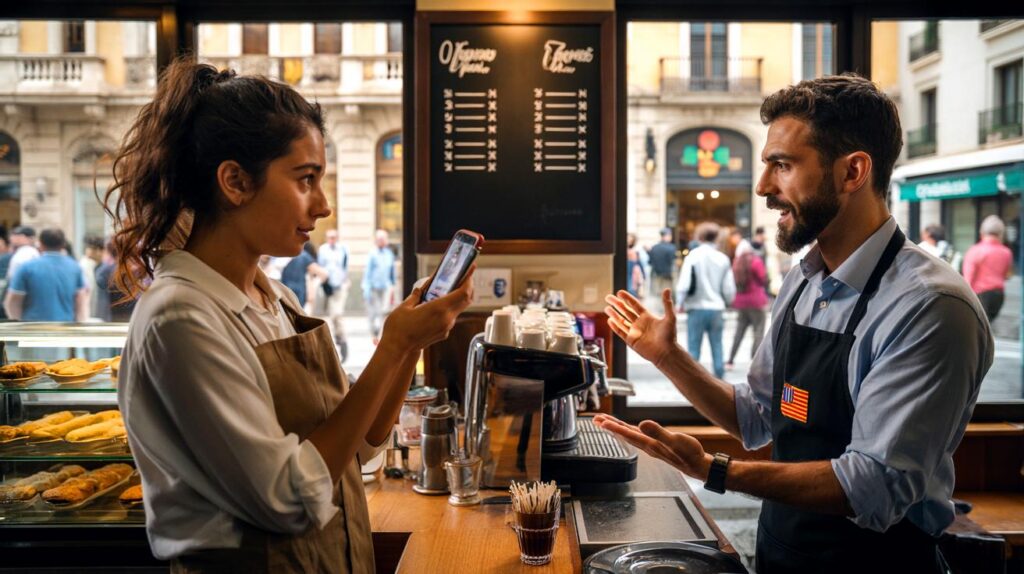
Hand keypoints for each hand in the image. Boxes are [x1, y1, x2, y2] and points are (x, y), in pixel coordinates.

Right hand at [379, 266, 475, 351]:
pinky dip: (449, 309)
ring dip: (457, 298)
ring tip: (449, 289)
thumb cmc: (398, 328)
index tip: (468, 273)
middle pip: (465, 300)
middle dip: (467, 287)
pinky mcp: (443, 334)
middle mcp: (446, 319)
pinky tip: (439, 305)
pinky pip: (450, 318)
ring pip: (458, 309)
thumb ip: (416, 295)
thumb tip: (421, 288)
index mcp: (438, 308)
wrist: (397, 348)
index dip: (468, 281)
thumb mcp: (405, 306)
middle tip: (463, 277)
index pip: (463, 293)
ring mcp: (446, 328)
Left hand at [593, 414, 710, 479]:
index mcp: (650, 444)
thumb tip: (642, 424)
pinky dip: (628, 431)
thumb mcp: (675, 441)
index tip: (601, 421)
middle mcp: (647, 446)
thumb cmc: (689, 454)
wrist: (698, 466)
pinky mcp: (656, 445)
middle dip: (609, 426)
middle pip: (624, 434)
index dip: (613, 427)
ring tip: (605, 422)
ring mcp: (651, 446)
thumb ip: (659, 433)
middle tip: (595, 419)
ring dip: (616, 428)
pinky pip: (637, 436)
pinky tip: (627, 429)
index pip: (627, 434)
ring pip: (629, 435)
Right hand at [605, 288, 677, 368]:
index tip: (619, 292)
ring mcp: (635, 332)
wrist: (666, 353)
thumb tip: (667, 289)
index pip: (634, 305)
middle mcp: (640, 323)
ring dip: (614, 314)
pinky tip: (609, 320)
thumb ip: (667, 303)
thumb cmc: (670, 336)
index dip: (627, 298)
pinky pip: (621, 332)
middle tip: (608, 297)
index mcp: (647, 317)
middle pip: (625, 311)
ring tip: (606, 308)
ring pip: (621, 321)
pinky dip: (615, 326)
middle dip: (617, 304)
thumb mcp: (670, 317)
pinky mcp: (631, 341)